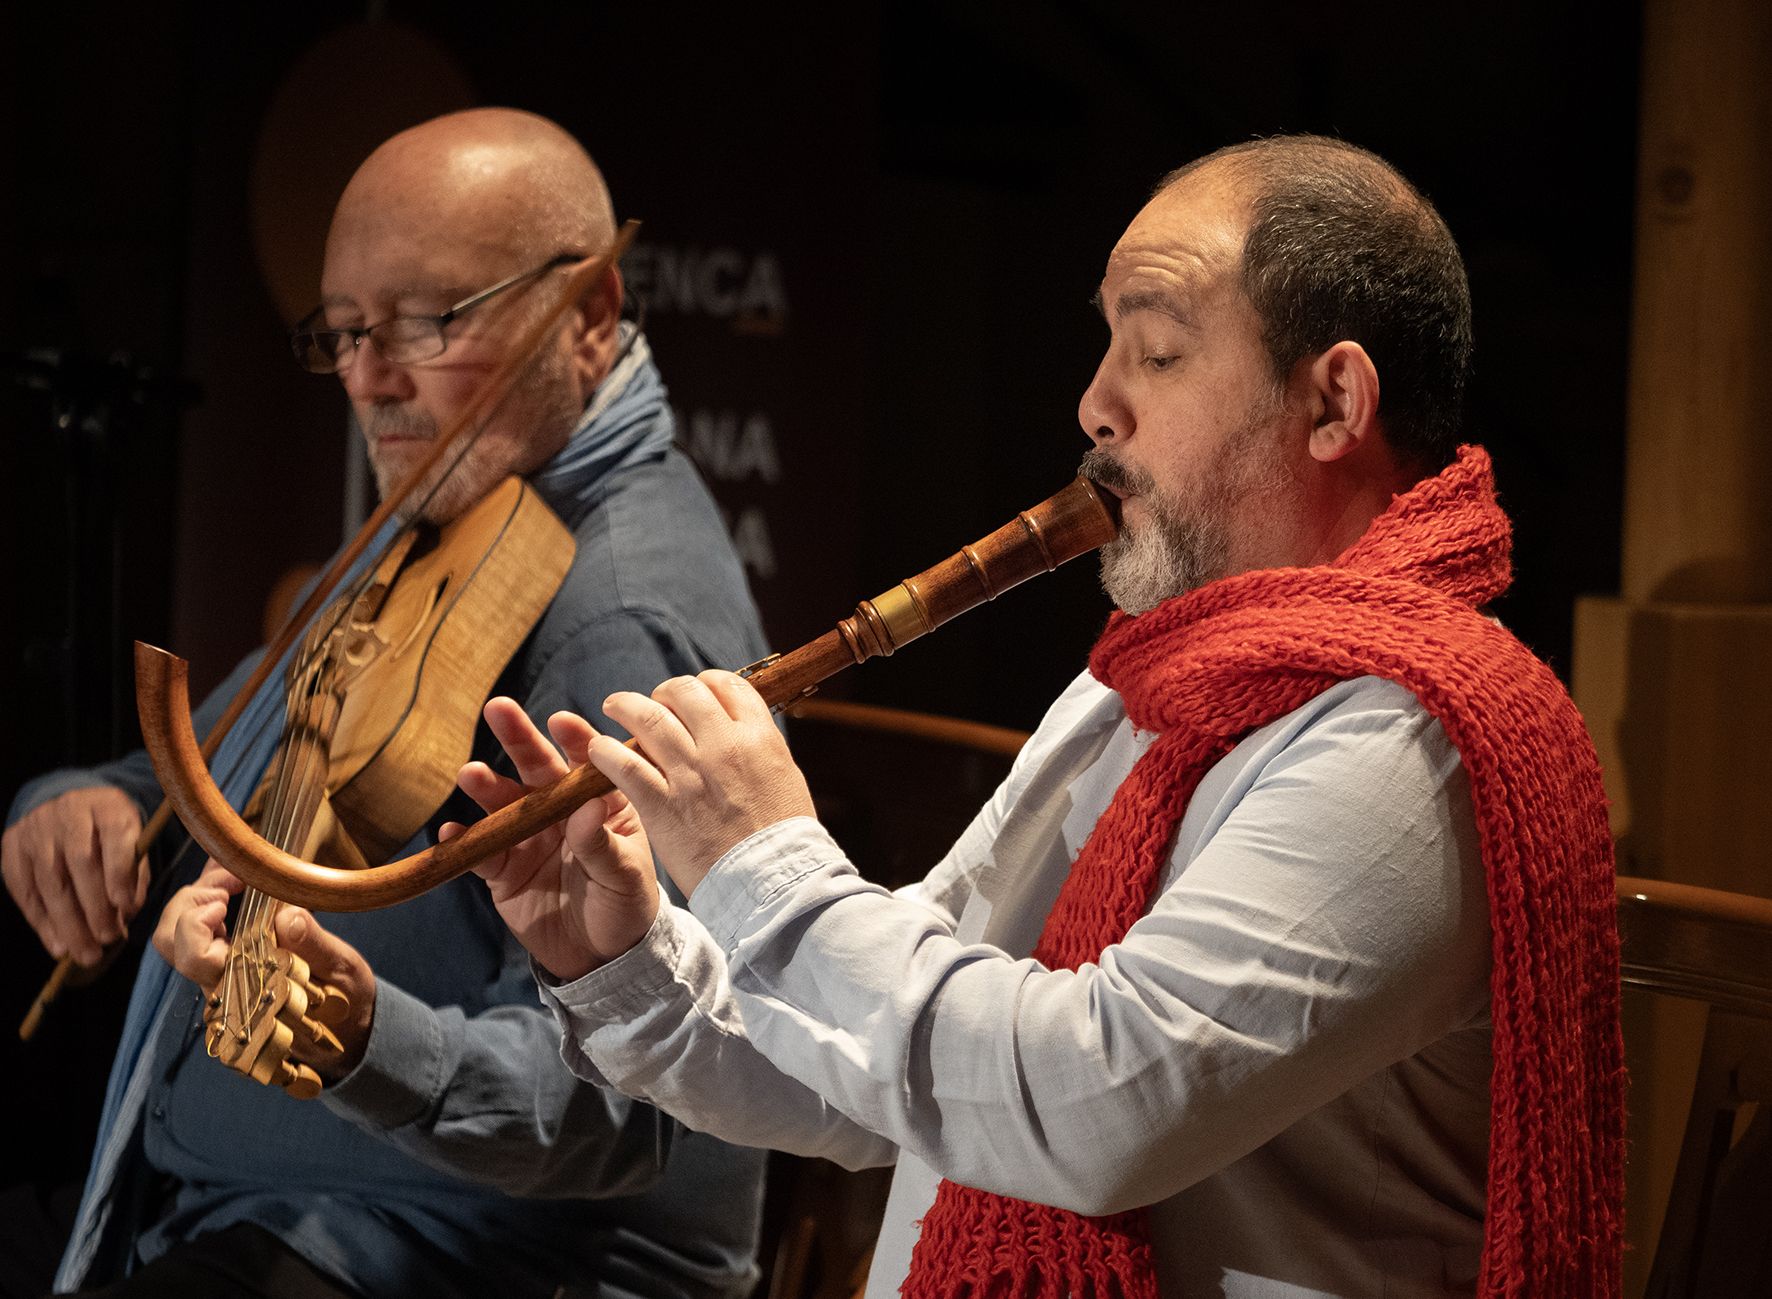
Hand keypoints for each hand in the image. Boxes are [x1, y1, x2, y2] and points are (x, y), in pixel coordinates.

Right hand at [3, 785, 144, 965]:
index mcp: (108, 806)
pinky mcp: (12, 845)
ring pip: (49, 880)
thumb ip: (133, 876)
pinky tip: (58, 945)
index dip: (119, 872)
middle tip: (108, 939)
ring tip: (84, 953)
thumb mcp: (133, 843)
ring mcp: (36, 828)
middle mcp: (69, 812)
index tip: (125, 905)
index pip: (114, 836)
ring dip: (68, 923)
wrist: (70, 806)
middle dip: (94, 907)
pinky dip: (42, 922)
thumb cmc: (109, 835)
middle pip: (79, 862)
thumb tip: (125, 915)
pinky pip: (24, 889)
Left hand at [153, 861, 377, 1079]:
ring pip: (179, 937)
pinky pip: (201, 933)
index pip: (193, 956)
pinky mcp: (229, 966)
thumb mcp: (342, 973)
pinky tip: (234, 881)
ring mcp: (221, 977)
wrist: (344, 1033)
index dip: (197, 919)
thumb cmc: (343, 1004)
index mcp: (243, 992)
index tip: (229, 894)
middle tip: (231, 880)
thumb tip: (286, 915)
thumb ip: (314, 946)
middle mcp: (222, 986)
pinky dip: (211, 900)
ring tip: (233, 876)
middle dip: (192, 900)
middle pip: (171, 942)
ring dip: (200, 898)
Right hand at [453, 698, 659, 981]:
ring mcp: (528, 838)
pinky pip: (480, 852)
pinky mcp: (502, 870)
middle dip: (518, 738)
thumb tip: (589, 807)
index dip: (574, 739)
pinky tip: (450, 834)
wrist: (603, 958)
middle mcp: (560, 812)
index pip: (586, 763)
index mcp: (599, 803)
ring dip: (486, 787)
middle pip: (536, 769)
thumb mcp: (625, 875)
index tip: (560, 721)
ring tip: (471, 775)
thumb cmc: (626, 905)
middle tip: (499, 708)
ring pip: (503, 804)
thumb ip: (603, 842)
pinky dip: (463, 843)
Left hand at [590, 671, 814, 896]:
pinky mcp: (662, 804)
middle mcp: (723, 746)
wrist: (771, 882)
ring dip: (626, 706)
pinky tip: (598, 749)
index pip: (726, 685)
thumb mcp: (785, 776)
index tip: (693, 694)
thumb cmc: (784, 837)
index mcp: (758, 736)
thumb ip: (759, 747)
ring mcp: (690, 774)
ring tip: (614, 706)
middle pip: (684, 693)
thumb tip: (741, 728)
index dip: (705, 683)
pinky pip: (624, 765)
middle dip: (664, 692)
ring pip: (649, 718)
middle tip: (653, 701)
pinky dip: (606, 751)